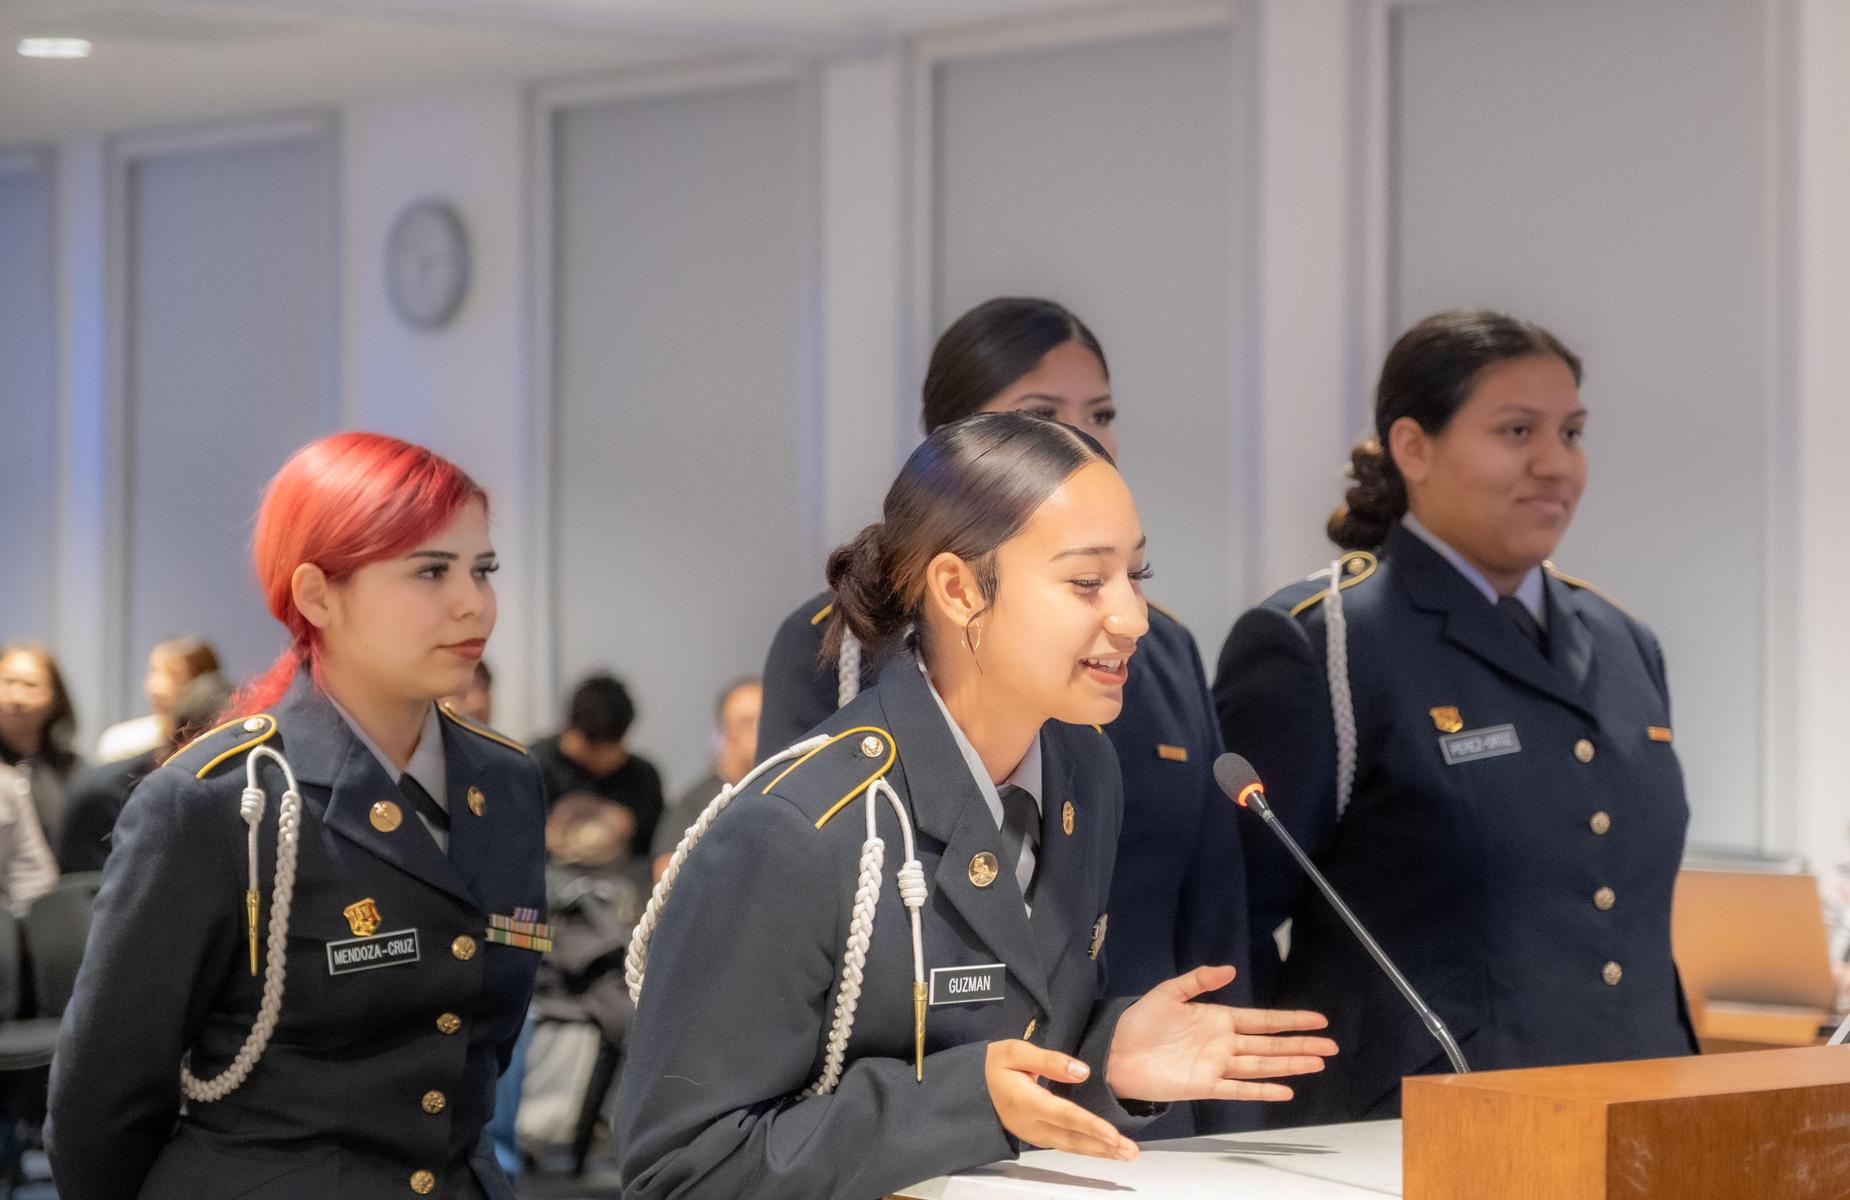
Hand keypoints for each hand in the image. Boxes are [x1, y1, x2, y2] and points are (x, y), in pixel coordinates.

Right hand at [985, 1040, 1137, 1161]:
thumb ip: (1050, 1060)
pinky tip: (1103, 1150)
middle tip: (1130, 1152)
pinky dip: (1086, 1149)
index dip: (1090, 1126)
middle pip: (1072, 1138)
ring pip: (1070, 1146)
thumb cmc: (995, 1064)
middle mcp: (1031, 1124)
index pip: (1064, 1116)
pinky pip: (1064, 1146)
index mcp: (1026, 1101)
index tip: (1113, 1135)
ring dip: (1099, 1152)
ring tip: (1125, 1154)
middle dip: (1103, 1146)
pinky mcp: (1036, 1137)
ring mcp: (1033, 1134)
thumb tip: (1082, 1072)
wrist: (972, 1085)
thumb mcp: (1016, 1051)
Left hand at [1105, 965, 1336, 1102]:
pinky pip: (1239, 1089)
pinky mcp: (1204, 1086)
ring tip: (1318, 1063)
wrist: (1115, 1052)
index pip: (1263, 1020)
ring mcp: (1216, 1066)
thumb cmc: (1140, 1022)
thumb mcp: (1168, 993)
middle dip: (1301, 1044)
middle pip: (1270, 1044)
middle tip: (1331, 1046)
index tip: (1318, 1020)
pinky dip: (1261, 1090)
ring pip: (1262, 1065)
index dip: (1291, 1020)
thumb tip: (1230, 970)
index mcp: (1218, 1019)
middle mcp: (1223, 1044)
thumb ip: (1198, 980)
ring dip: (1290, 1064)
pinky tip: (1285, 1090)